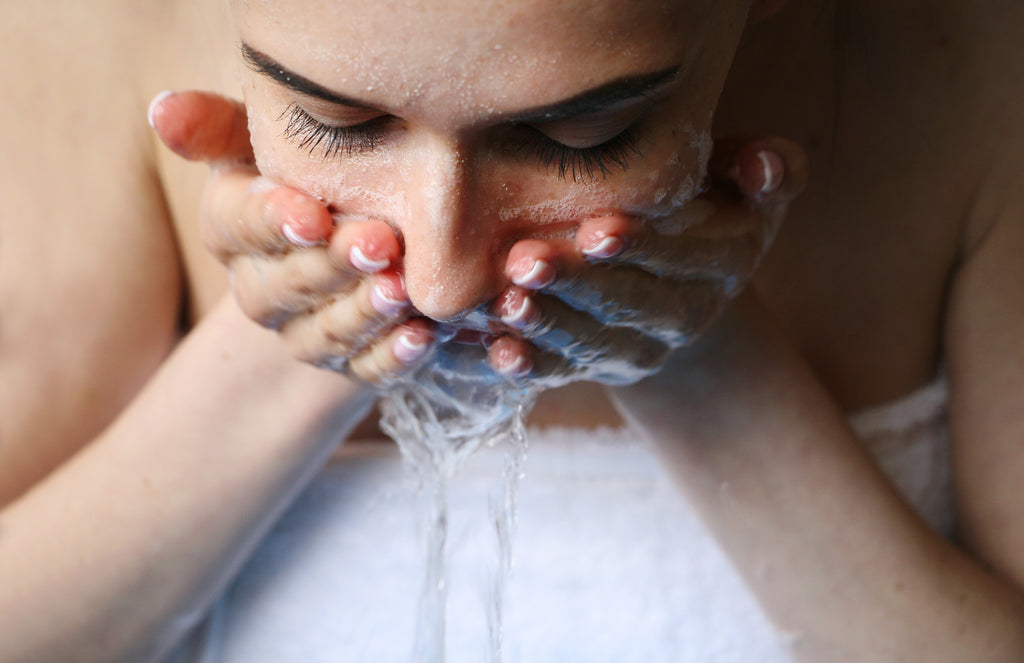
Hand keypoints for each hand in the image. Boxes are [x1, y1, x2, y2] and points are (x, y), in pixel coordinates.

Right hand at [149, 90, 434, 383]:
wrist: (354, 231)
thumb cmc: (311, 168)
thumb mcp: (266, 137)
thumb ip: (221, 124)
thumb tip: (164, 110)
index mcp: (231, 226)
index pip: (241, 225)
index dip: (275, 221)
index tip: (314, 215)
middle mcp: (259, 288)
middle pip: (287, 285)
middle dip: (333, 265)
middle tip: (381, 243)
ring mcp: (303, 331)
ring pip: (326, 333)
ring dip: (364, 313)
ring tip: (402, 290)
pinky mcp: (349, 363)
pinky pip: (368, 369)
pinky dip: (394, 356)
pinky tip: (423, 335)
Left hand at [485, 136, 807, 386]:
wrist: (680, 284)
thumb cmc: (710, 210)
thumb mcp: (751, 189)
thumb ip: (770, 170)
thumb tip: (762, 167)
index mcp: (719, 267)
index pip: (683, 260)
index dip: (643, 249)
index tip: (598, 230)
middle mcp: (678, 318)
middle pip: (629, 307)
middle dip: (578, 287)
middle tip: (527, 263)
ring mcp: (631, 350)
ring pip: (588, 346)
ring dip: (545, 328)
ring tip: (504, 304)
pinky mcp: (588, 367)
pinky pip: (554, 373)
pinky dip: (521, 366)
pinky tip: (491, 352)